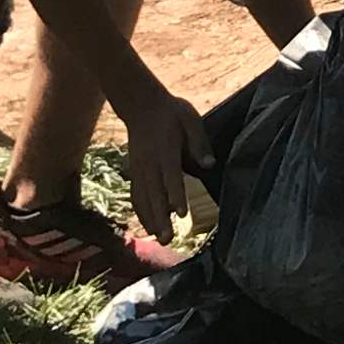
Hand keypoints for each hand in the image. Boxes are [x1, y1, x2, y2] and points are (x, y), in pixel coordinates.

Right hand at [122, 91, 212, 240]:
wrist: (140, 105)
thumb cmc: (171, 112)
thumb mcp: (189, 119)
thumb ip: (199, 142)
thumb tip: (209, 164)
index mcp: (165, 150)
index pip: (170, 176)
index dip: (175, 196)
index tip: (181, 214)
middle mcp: (150, 163)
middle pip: (154, 193)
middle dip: (160, 217)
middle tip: (168, 239)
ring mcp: (139, 168)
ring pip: (143, 198)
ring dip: (150, 219)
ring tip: (159, 238)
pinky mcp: (134, 171)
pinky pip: (136, 195)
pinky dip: (140, 211)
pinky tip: (147, 226)